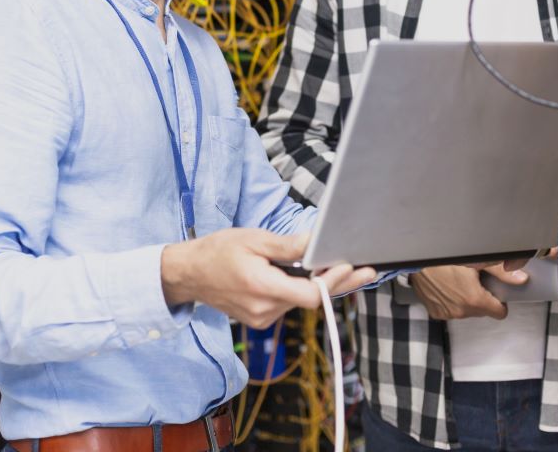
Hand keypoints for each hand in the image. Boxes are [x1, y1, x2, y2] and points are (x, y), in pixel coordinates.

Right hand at [160, 228, 375, 327]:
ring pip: (301, 302)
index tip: (350, 265)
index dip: (333, 281)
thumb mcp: (254, 240)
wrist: (189, 273)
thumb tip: (315, 243)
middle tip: (367, 270)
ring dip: (320, 285)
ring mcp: (261, 318)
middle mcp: (264, 310)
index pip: (310, 295)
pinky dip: (303, 289)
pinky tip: (313, 275)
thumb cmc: (218, 251)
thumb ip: (288, 246)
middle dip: (338, 282)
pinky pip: (289, 303)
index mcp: (262, 288)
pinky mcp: (260, 318)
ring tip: (341, 265)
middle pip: (311, 300)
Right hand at [409, 263, 527, 320]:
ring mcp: (447, 313)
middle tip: (472, 278)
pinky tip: (445, 285)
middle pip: (483, 311)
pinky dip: (451, 301)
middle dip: (481, 298)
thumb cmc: (444, 257)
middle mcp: (462, 312)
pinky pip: (451, 310)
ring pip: (467, 311)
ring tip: (456, 280)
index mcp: (475, 300)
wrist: (414, 259)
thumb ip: (501, 271)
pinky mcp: (435, 312)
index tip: (492, 288)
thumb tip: (521, 278)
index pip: (500, 313)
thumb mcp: (476, 259)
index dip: (499, 300)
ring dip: (465, 300)